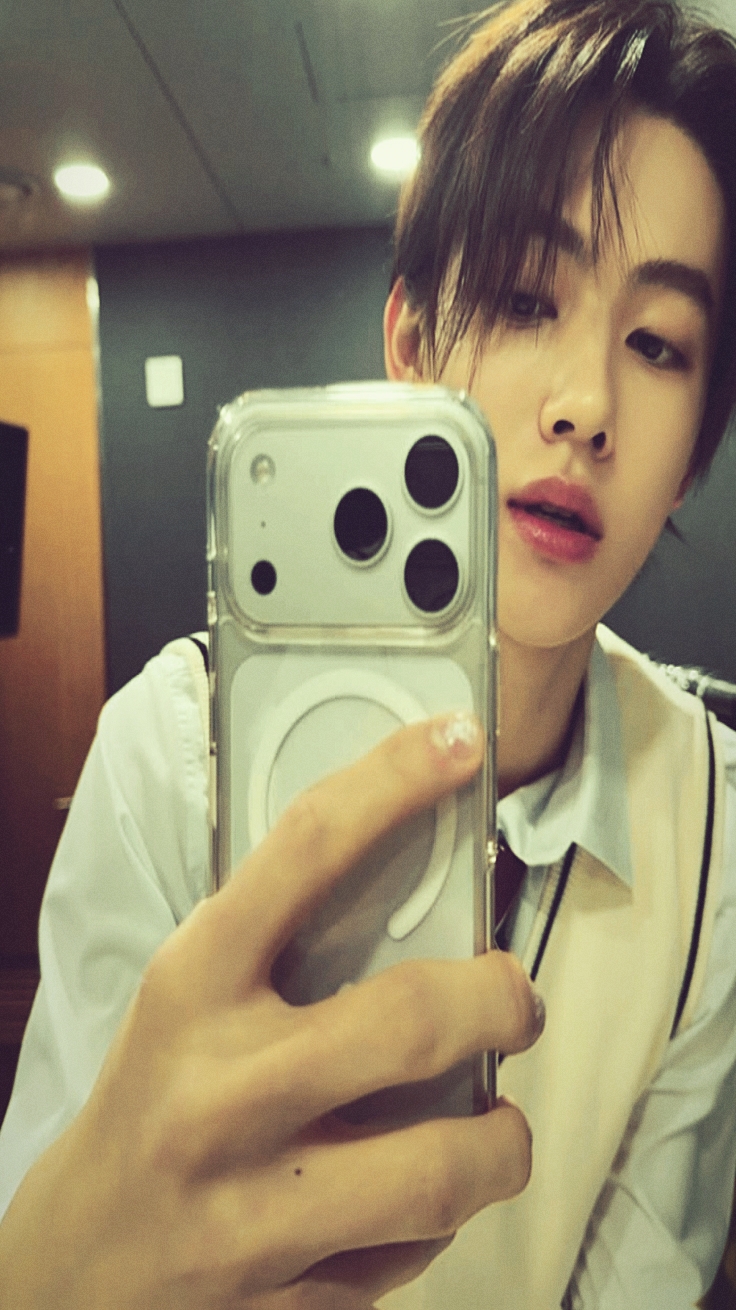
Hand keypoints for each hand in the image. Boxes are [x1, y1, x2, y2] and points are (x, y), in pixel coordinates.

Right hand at [0, 712, 542, 1308]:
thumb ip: (283, 946)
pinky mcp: (290, 1299)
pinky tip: (415, 1193)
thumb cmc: (151, 1097)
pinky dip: (441, 1216)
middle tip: (512, 998)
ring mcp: (255, 1208)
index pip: (304, 852)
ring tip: (496, 1118)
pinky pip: (415, 1251)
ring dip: (501, 1137)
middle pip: (412, 1020)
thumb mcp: (191, 998)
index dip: (392, 781)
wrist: (78, 1261)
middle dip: (501, 999)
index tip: (459, 740)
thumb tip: (418, 878)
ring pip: (442, 1165)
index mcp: (193, 986)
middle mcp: (222, 1090)